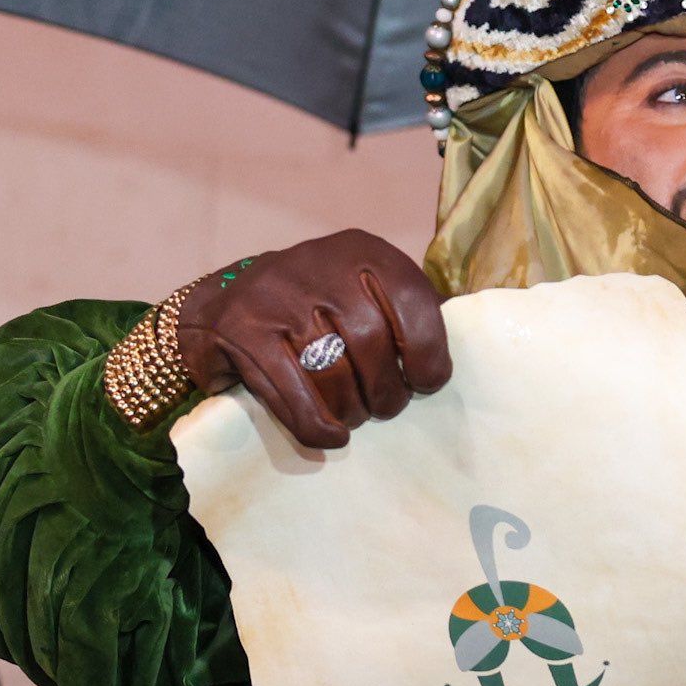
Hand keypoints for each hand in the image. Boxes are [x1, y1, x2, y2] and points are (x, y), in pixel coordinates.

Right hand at [175, 230, 451, 449]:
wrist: (225, 302)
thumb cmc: (314, 305)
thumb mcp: (363, 288)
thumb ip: (406, 311)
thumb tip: (459, 351)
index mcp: (361, 251)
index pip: (412, 300)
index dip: (428, 351)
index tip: (426, 382)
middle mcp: (318, 264)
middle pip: (370, 341)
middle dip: (386, 389)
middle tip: (386, 407)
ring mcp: (276, 296)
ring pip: (330, 369)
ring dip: (351, 408)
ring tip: (356, 416)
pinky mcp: (242, 331)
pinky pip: (291, 390)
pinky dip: (316, 422)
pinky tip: (331, 435)